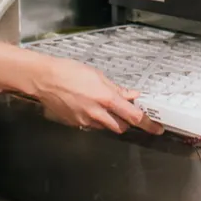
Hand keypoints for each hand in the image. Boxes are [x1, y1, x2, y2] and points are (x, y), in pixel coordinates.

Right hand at [31, 57, 163, 135]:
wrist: (44, 79)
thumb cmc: (69, 72)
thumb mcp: (97, 75)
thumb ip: (116, 88)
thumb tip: (131, 95)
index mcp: (106, 99)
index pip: (133, 117)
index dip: (147, 124)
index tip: (156, 128)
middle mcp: (97, 113)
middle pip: (121, 127)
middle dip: (126, 121)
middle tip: (124, 110)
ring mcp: (85, 121)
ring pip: (106, 127)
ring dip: (110, 120)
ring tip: (101, 104)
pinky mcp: (76, 124)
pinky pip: (92, 126)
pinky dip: (95, 119)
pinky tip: (87, 106)